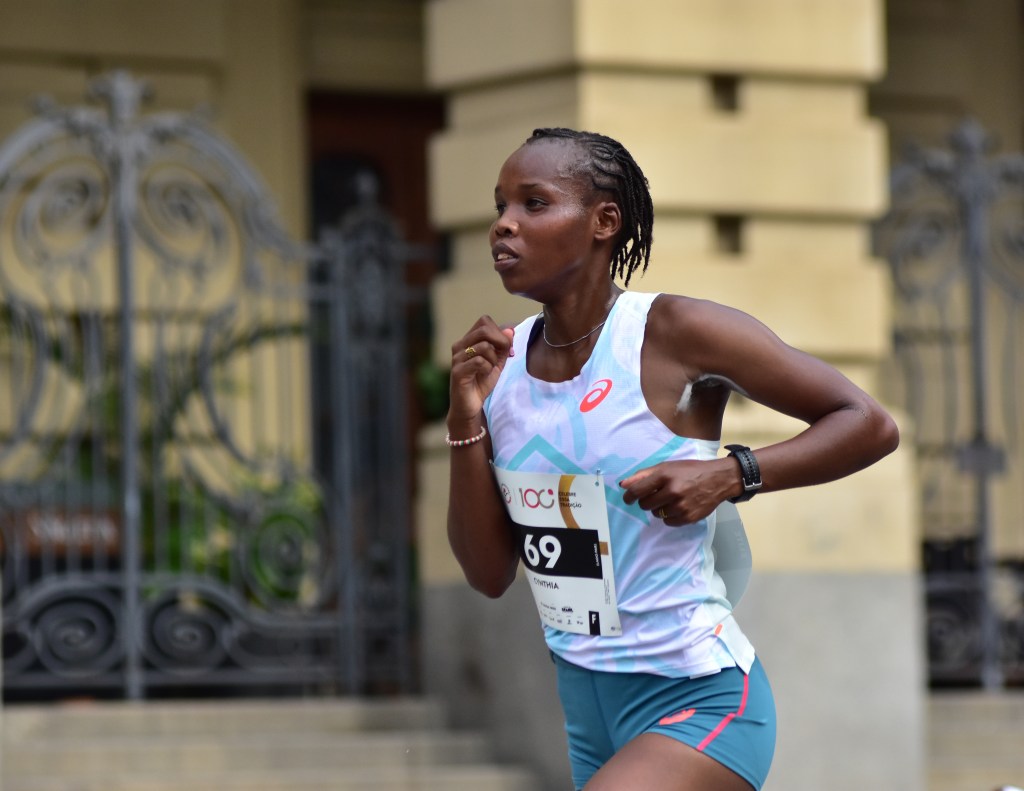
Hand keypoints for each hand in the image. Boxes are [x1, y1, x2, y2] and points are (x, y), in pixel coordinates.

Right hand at [448, 316, 514, 429]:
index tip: (504, 348)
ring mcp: (457, 358)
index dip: (499, 332)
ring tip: (489, 369)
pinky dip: (488, 368)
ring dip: (494, 359)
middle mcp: (459, 346)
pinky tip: (484, 375)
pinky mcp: (458, 371)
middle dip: (500, 342)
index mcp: (468, 341)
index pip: (484, 321)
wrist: (469, 406)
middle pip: (484, 329)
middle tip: (501, 358)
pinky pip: (479, 361)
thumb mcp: (497, 363)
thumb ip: (503, 347)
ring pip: (484, 346)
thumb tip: (510, 330)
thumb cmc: (481, 383)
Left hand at [620, 459, 735, 525]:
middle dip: (646, 501)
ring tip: (672, 499)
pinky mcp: (689, 517)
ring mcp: (681, 506)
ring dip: (659, 508)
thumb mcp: (667, 466)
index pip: (637, 490)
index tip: (628, 499)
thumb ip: (644, 475)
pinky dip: (670, 516)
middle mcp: (673, 491)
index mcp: (665, 475)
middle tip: (656, 496)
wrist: (718, 479)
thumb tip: (623, 485)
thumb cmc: (690, 471)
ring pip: (656, 514)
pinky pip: (668, 522)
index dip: (629, 496)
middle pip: (645, 505)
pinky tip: (679, 507)